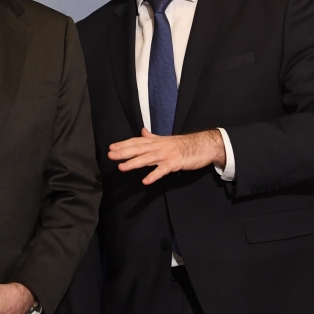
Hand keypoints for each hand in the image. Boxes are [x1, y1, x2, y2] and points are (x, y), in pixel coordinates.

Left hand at [109, 128, 224, 184]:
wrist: (202, 145)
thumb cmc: (184, 144)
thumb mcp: (166, 139)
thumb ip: (152, 137)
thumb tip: (142, 132)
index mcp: (156, 141)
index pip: (136, 142)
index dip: (123, 144)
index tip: (111, 147)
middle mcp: (158, 147)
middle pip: (138, 149)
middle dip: (123, 152)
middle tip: (110, 155)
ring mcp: (166, 155)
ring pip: (147, 159)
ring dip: (134, 163)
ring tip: (122, 167)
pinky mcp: (174, 163)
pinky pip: (162, 170)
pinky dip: (154, 175)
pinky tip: (145, 181)